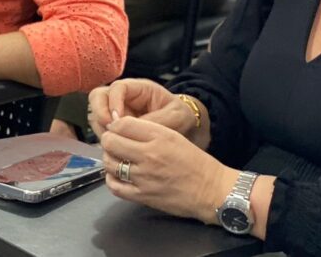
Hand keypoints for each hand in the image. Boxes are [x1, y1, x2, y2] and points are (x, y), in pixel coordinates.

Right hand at [88, 78, 195, 137]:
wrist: (185, 130)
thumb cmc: (181, 117)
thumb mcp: (176, 116)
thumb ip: (156, 120)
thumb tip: (135, 127)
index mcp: (139, 89)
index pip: (118, 88)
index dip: (114, 101)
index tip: (118, 118)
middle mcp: (123, 98)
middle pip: (98, 97)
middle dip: (99, 112)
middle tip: (109, 130)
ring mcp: (117, 112)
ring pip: (96, 114)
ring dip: (100, 128)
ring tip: (114, 142)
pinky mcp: (115, 127)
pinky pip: (101, 130)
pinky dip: (104, 139)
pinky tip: (115, 149)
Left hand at [100, 116, 237, 222]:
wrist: (211, 190)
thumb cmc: (194, 161)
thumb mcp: (173, 136)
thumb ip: (147, 130)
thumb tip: (119, 127)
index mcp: (158, 136)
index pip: (121, 124)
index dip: (115, 125)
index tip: (117, 130)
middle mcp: (148, 155)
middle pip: (110, 142)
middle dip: (109, 140)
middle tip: (115, 144)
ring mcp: (143, 177)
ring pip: (109, 163)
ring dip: (110, 159)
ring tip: (118, 159)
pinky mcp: (142, 196)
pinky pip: (114, 186)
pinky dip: (111, 179)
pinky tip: (118, 176)